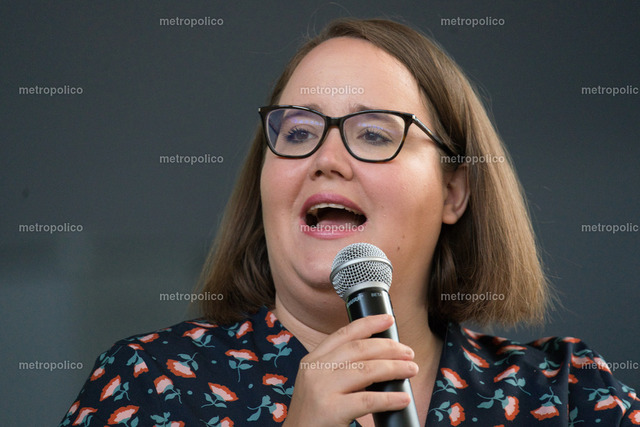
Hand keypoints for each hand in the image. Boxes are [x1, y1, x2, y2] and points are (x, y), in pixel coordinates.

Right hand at [282, 314, 417, 426]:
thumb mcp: (318, 384)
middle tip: (408, 352)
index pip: (343, 334)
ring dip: (394, 368)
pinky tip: (402, 398)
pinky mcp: (330, 410)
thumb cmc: (314, 416)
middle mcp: (315, 370)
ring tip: (411, 369)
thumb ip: (339, 369)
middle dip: (388, 347)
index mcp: (312, 361)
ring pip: (367, 370)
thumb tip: (379, 359)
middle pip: (359, 349)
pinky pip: (367, 400)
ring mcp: (321, 389)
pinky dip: (389, 398)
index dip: (368, 323)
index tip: (388, 319)